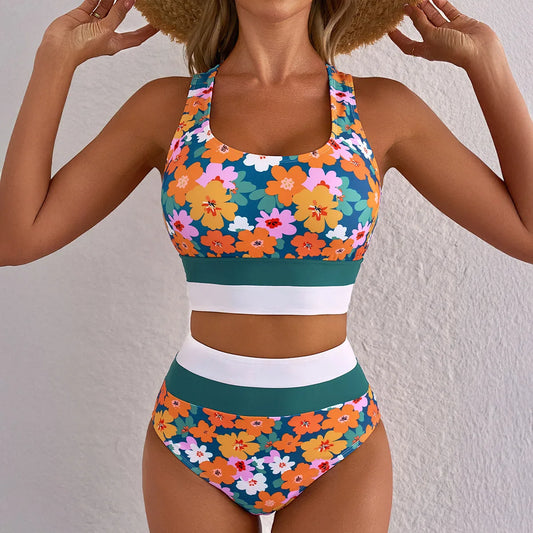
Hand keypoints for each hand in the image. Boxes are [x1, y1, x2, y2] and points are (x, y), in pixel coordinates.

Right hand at [40, 0, 158, 66]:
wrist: (60, 47)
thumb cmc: (83, 47)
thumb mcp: (106, 30)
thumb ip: (117, 14)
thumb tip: (129, 1)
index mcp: (116, 43)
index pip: (137, 37)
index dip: (148, 31)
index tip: (158, 25)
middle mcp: (106, 33)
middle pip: (121, 17)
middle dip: (127, 6)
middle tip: (137, 0)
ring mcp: (94, 24)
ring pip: (107, 7)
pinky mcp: (82, 15)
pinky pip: (93, 2)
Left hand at [387, 0, 501, 68]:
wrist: (479, 51)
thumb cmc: (454, 50)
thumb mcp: (430, 36)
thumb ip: (419, 22)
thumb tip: (409, 10)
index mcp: (426, 49)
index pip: (407, 44)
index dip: (397, 37)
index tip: (389, 28)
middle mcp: (435, 40)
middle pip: (420, 25)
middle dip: (413, 14)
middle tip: (405, 3)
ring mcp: (448, 31)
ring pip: (433, 15)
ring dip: (426, 6)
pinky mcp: (459, 22)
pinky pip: (448, 10)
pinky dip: (441, 3)